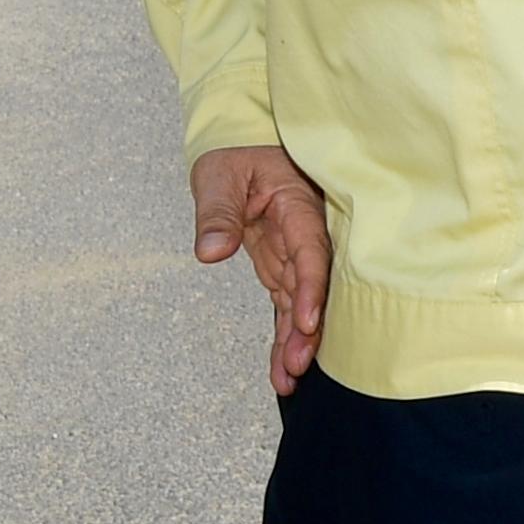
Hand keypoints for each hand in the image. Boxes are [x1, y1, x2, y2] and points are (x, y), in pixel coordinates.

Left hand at [192, 143, 328, 396]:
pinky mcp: (280, 265)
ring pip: (300, 301)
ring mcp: (292, 252)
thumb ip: (217, 213)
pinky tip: (283, 369)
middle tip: (296, 366)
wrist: (241, 143)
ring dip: (297, 340)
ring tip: (288, 380)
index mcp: (296, 206)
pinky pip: (286, 304)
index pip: (310, 251)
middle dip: (307, 328)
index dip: (311, 288)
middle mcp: (302, 233)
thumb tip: (211, 252)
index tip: (306, 322)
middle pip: (312, 285)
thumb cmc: (235, 153)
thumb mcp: (219, 176)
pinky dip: (285, 335)